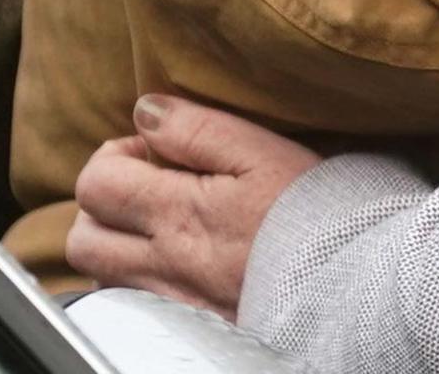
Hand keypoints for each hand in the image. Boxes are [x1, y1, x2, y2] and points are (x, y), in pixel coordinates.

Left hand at [67, 94, 324, 315]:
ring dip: (118, 244)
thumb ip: (199, 129)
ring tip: (160, 224)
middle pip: (83, 238)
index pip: (97, 182)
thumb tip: (146, 111)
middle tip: (147, 187)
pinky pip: (134, 306)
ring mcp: (174, 303)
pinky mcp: (192, 328)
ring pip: (103, 276)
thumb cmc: (317, 212)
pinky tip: (176, 264)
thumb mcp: (263, 152)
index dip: (116, 156)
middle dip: (103, 204)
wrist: (355, 287)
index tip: (155, 151)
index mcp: (178, 213)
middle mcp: (164, 265)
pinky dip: (140, 280)